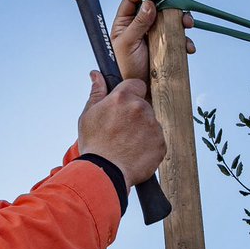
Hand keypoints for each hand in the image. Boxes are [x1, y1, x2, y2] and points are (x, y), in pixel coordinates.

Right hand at [76, 72, 166, 187]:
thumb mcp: (88, 115)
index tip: (123, 106)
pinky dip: (148, 146)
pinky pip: (157, 140)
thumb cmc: (94, 144)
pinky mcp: (161, 143)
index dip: (129, 94)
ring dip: (142, 130)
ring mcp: (153, 126)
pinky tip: (134, 152)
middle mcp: (141, 108)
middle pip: (143, 105)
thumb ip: (97, 92)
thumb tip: (96, 75)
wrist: (104, 173)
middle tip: (121, 129)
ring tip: (126, 143)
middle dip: (135, 114)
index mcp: (123, 97)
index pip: (136, 84)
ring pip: (151, 123)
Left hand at [111, 0, 195, 84]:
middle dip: (170, 6)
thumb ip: (138, 23)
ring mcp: (153, 36)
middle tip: (179, 10)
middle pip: (156, 7)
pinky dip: (185, 40)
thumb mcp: (128, 43)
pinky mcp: (165, 46)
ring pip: (169, 20)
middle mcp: (140, 26)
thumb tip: (149, 4)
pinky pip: (177, 38)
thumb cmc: (125, 68)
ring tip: (187, 26)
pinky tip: (187, 47)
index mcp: (125, 22)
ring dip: (181, 21)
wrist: (137, 90)